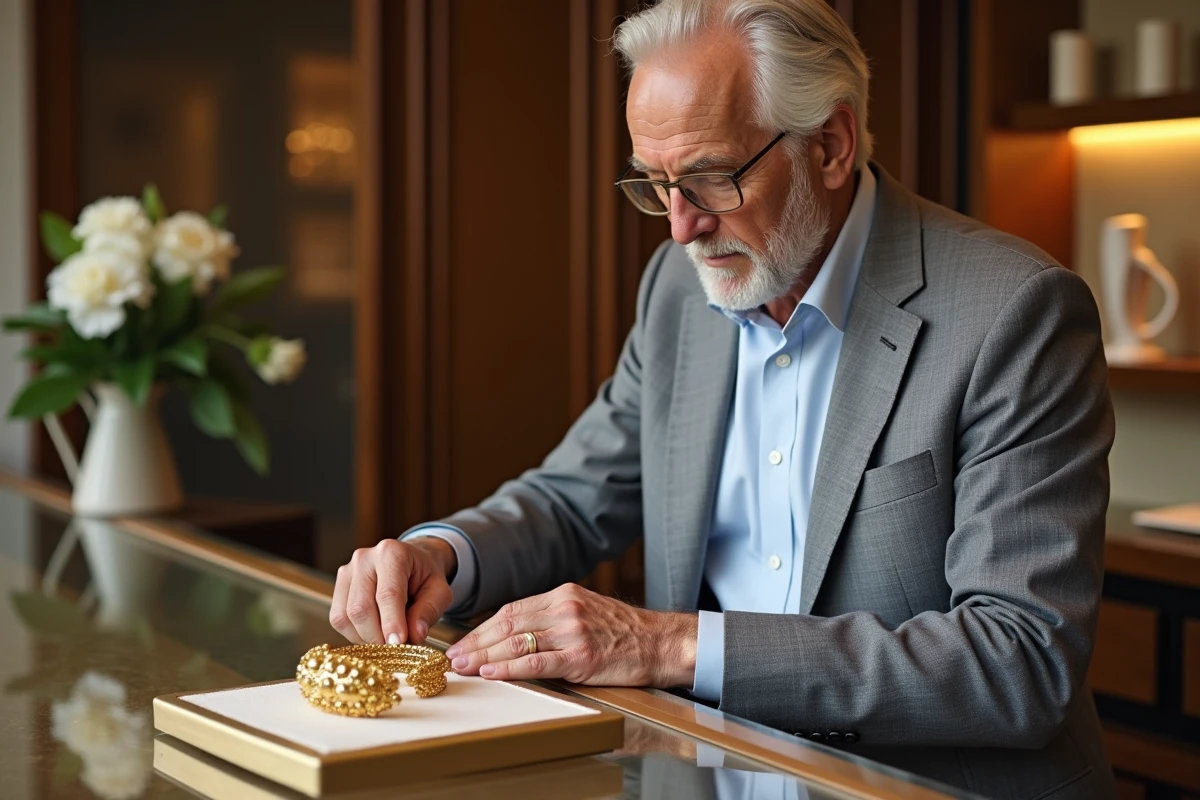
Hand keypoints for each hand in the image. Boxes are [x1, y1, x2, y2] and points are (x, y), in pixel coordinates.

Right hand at [329, 537, 456, 644]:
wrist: (411, 563)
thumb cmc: (425, 577)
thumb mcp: (439, 591)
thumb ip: (429, 611)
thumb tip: (415, 636)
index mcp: (392, 553)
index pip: (387, 594)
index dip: (392, 623)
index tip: (398, 644)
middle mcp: (364, 559)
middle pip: (361, 608)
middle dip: (377, 636)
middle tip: (395, 649)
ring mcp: (346, 571)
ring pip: (345, 616)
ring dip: (365, 638)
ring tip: (386, 640)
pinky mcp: (338, 586)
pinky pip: (338, 619)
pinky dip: (355, 634)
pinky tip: (373, 633)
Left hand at [444, 583, 697, 686]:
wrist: (659, 642)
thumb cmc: (623, 631)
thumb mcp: (586, 610)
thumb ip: (554, 616)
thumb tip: (515, 633)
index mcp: (564, 594)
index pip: (512, 610)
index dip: (483, 628)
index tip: (463, 642)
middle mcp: (565, 608)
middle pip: (508, 625)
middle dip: (476, 642)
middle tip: (454, 657)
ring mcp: (573, 632)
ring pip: (517, 642)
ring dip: (485, 656)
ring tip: (464, 667)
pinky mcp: (581, 657)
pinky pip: (537, 663)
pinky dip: (510, 668)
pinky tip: (492, 672)